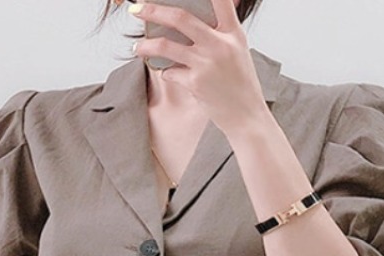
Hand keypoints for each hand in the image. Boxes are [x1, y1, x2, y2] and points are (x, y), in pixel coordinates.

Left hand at [129, 0, 268, 132]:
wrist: (247, 116)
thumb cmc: (241, 85)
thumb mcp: (238, 51)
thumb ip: (220, 35)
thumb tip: (191, 24)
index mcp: (233, 33)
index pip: (220, 0)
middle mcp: (219, 44)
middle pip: (180, 17)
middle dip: (153, 10)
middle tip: (136, 8)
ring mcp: (206, 63)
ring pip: (166, 46)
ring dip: (146, 46)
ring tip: (137, 47)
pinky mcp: (195, 83)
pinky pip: (170, 72)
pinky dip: (165, 72)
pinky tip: (168, 73)